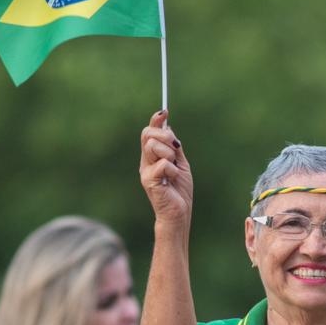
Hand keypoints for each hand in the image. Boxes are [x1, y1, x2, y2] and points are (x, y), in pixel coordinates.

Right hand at [139, 109, 192, 224]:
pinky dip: (173, 171)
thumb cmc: (179, 191)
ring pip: (153, 146)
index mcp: (152, 157)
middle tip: (176, 149)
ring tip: (174, 169)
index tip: (164, 111)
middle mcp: (145, 162)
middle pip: (148, 134)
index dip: (155, 120)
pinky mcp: (148, 181)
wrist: (179, 213)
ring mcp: (145, 171)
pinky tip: (172, 180)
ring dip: (169, 154)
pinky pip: (163, 164)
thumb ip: (173, 148)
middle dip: (165, 136)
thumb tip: (168, 127)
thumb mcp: (180, 163)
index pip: (148, 132)